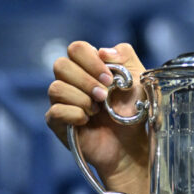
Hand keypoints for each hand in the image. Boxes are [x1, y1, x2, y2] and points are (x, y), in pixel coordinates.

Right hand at [45, 42, 149, 190]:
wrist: (134, 144)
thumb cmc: (136, 111)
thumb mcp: (139, 78)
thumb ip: (125, 56)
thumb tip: (102, 51)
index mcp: (90, 67)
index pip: (76, 49)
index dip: (90, 60)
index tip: (109, 78)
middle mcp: (72, 82)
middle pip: (61, 65)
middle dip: (85, 80)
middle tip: (104, 95)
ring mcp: (63, 102)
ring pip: (55, 88)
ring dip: (81, 98)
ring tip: (98, 110)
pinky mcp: (59, 123)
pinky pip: (54, 111)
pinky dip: (74, 114)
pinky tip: (88, 120)